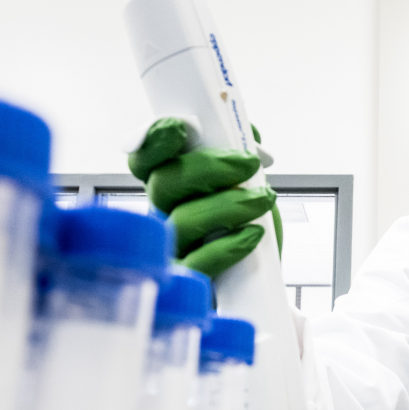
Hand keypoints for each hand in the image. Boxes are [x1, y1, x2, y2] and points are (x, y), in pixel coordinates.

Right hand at [128, 118, 281, 278]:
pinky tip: (253, 235)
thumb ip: (242, 155)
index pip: (145, 159)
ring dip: (229, 205)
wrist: (260, 280)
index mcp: (172, 186)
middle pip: (163, 183)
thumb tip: (247, 132)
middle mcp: (164, 215)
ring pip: (182, 220)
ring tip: (263, 200)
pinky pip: (195, 264)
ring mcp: (171, 250)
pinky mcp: (187, 283)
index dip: (153, 141)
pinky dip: (228, 246)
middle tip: (248, 164)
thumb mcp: (250, 186)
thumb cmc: (247, 229)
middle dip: (209, 167)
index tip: (178, 127)